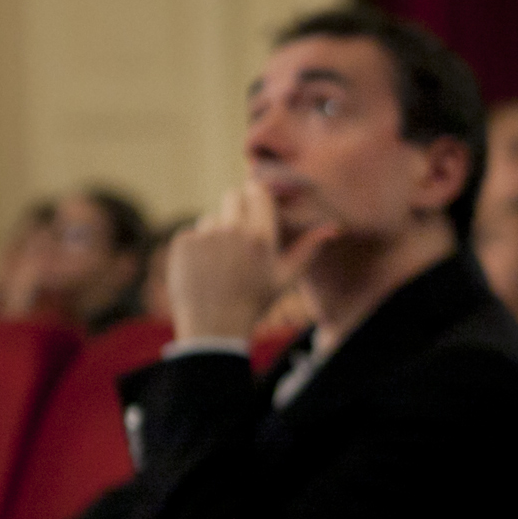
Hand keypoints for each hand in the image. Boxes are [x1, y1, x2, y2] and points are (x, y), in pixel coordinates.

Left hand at [168, 182, 338, 340]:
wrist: (215, 327)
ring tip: (221, 262)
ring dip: (216, 232)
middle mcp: (233, 231)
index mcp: (261, 237)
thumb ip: (309, 249)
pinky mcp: (183, 243)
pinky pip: (192, 232)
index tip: (256, 206)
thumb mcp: (287, 278)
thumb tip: (334, 228)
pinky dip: (196, 246)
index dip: (257, 197)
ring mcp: (205, 236)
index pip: (258, 191)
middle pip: (233, 196)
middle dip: (236, 208)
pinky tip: (204, 268)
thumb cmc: (255, 301)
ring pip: (211, 217)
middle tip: (238, 233)